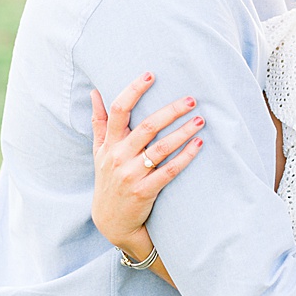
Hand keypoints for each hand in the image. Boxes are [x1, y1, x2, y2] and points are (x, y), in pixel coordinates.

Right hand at [89, 74, 205, 246]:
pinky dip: (185, 157)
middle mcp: (118, 156)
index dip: (133, 90)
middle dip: (170, 110)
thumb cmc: (107, 180)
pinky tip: (198, 145)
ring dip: (182, 132)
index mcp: (108, 143)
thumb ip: (99, 122)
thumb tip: (95, 92)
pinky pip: (169, 171)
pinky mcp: (145, 191)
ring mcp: (131, 175)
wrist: (111, 220)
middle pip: (146, 127)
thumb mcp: (98, 152)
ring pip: (160, 148)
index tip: (151, 74)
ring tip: (200, 121)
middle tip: (191, 99)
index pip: (118, 110)